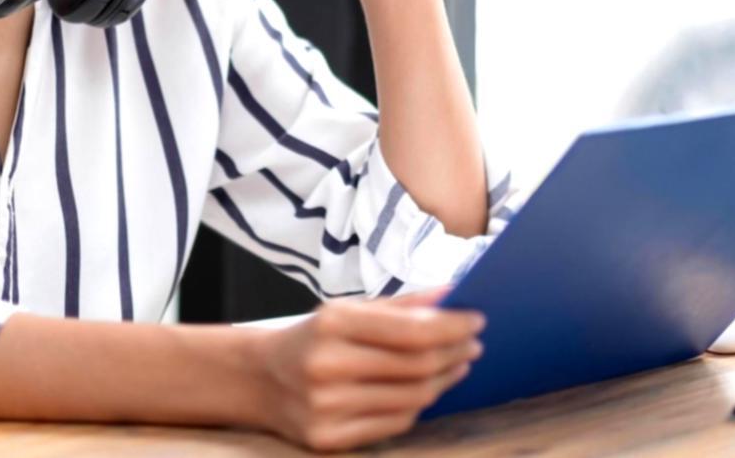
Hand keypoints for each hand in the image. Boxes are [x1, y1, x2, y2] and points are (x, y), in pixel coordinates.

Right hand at [248, 287, 484, 451]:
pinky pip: (395, 423)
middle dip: (454, 352)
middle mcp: (327, 367)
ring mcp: (326, 408)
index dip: (453, 326)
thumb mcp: (348, 309)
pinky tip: (430, 387)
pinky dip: (420, 403)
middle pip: (417, 366)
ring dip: (445, 379)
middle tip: (475, 342)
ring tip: (458, 363)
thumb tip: (454, 294)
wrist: (258, 379)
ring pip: (412, 398)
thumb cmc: (313, 337)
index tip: (476, 319)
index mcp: (333, 324)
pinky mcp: (328, 439)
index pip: (413, 330)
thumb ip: (402, 304)